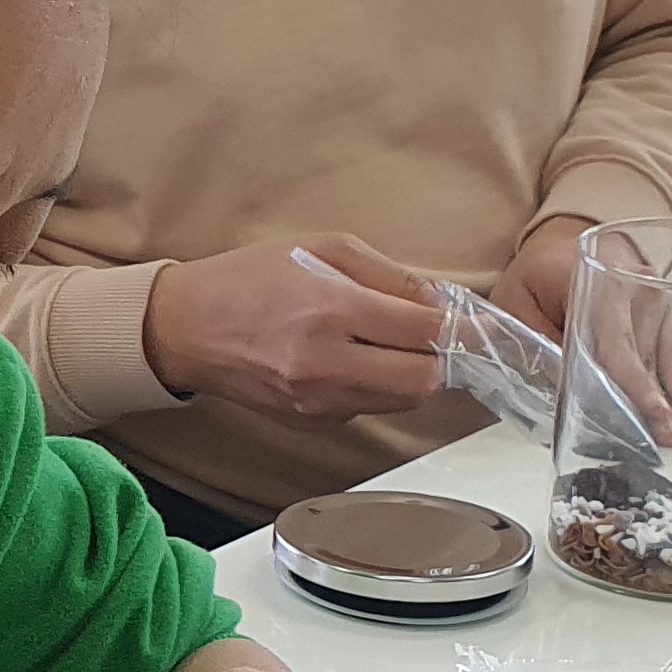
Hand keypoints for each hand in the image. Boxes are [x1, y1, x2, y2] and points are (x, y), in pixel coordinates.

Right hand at [143, 236, 443, 427]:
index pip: (424, 332)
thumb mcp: (322, 250)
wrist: (185, 328)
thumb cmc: (248, 280)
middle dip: (439, 358)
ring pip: (400, 401)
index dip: (464, 329)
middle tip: (433, 336)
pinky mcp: (310, 421)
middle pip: (423, 381)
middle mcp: (325, 364)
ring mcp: (316, 400)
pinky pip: (367, 409)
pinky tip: (352, 361)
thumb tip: (441, 304)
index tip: (485, 327)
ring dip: (409, 374)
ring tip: (387, 343)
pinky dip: (375, 387)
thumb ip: (389, 277)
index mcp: (330, 310)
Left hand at [506, 216, 671, 446]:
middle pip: (648, 351)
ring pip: (671, 353)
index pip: (615, 339)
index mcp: (594, 281)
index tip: (650, 412)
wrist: (562, 246)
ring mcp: (656, 298)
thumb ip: (530, 342)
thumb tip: (556, 389)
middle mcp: (634, 287)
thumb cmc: (536, 279)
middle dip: (662, 398)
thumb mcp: (517, 303)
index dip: (632, 382)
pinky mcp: (665, 312)